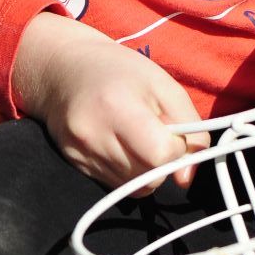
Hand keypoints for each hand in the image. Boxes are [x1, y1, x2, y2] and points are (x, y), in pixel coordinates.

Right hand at [10, 13, 207, 192]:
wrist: (64, 68)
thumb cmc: (120, 71)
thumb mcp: (165, 86)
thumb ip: (191, 128)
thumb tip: (187, 177)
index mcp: (119, 108)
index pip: (160, 155)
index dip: (175, 148)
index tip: (171, 132)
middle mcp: (94, 135)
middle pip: (148, 177)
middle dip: (162, 162)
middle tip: (154, 135)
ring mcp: (80, 153)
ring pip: (133, 187)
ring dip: (145, 169)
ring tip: (135, 138)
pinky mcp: (74, 164)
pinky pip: (115, 185)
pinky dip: (127, 171)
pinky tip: (120, 145)